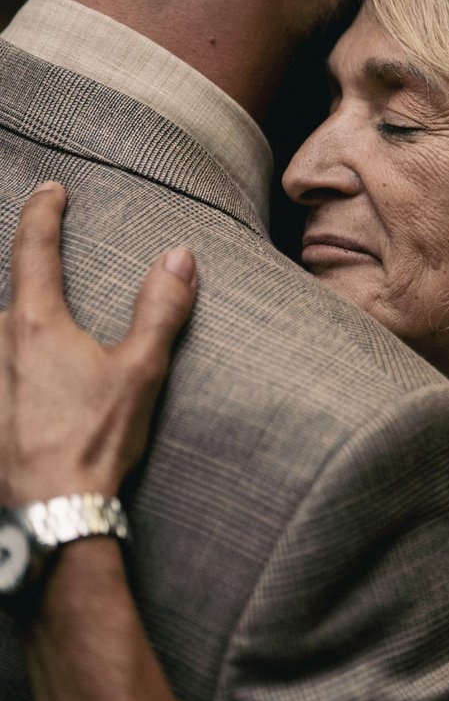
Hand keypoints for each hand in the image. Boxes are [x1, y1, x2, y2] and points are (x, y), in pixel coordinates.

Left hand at [0, 182, 197, 503]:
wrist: (48, 511)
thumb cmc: (94, 441)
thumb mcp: (141, 372)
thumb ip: (160, 309)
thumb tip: (179, 256)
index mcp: (34, 325)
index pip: (34, 250)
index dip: (43, 213)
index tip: (51, 190)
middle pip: (7, 299)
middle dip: (28, 288)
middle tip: (48, 280)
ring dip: (13, 333)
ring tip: (43, 352)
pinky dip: (7, 371)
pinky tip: (21, 393)